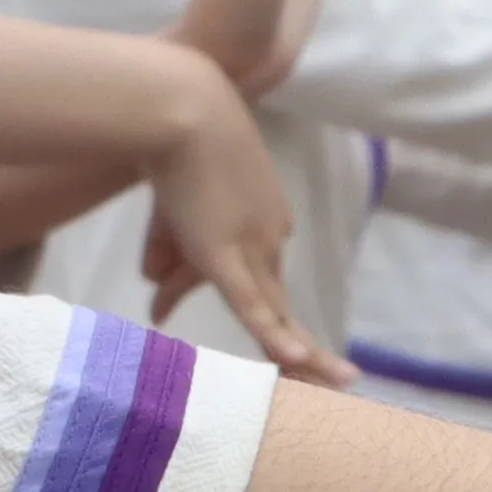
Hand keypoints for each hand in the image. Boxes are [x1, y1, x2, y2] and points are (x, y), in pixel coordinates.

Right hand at [134, 78, 347, 387]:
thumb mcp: (169, 212)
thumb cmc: (172, 144)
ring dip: (301, 354)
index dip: (237, 307)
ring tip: (332, 384)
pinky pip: (254, 305)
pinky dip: (273, 336)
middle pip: (274, 301)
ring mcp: (252, 245)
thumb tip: (157, 299)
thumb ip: (166, 257)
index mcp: (263, 217)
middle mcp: (268, 235)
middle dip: (296, 344)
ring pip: (277, 312)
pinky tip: (295, 364)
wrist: (179, 107)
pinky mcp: (227, 254)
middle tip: (334, 379)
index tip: (199, 322)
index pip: (253, 275)